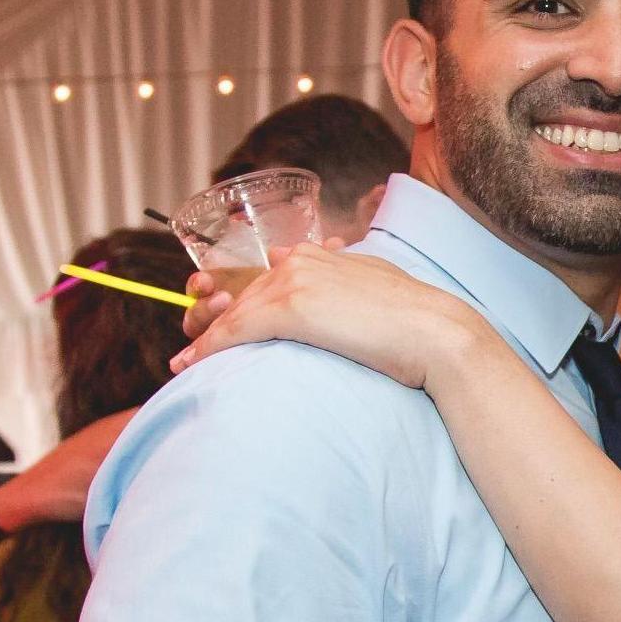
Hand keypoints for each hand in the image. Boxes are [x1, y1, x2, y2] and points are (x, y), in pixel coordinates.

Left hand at [171, 242, 482, 390]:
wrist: (436, 334)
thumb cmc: (419, 322)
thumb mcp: (378, 290)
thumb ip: (346, 282)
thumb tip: (321, 276)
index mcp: (319, 255)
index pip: (265, 277)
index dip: (241, 304)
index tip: (226, 321)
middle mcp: (300, 260)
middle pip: (241, 294)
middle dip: (213, 322)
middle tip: (192, 351)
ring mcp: (293, 281)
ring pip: (233, 313)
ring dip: (203, 340)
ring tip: (184, 364)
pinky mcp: (290, 309)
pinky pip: (235, 330)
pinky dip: (207, 349)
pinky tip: (190, 366)